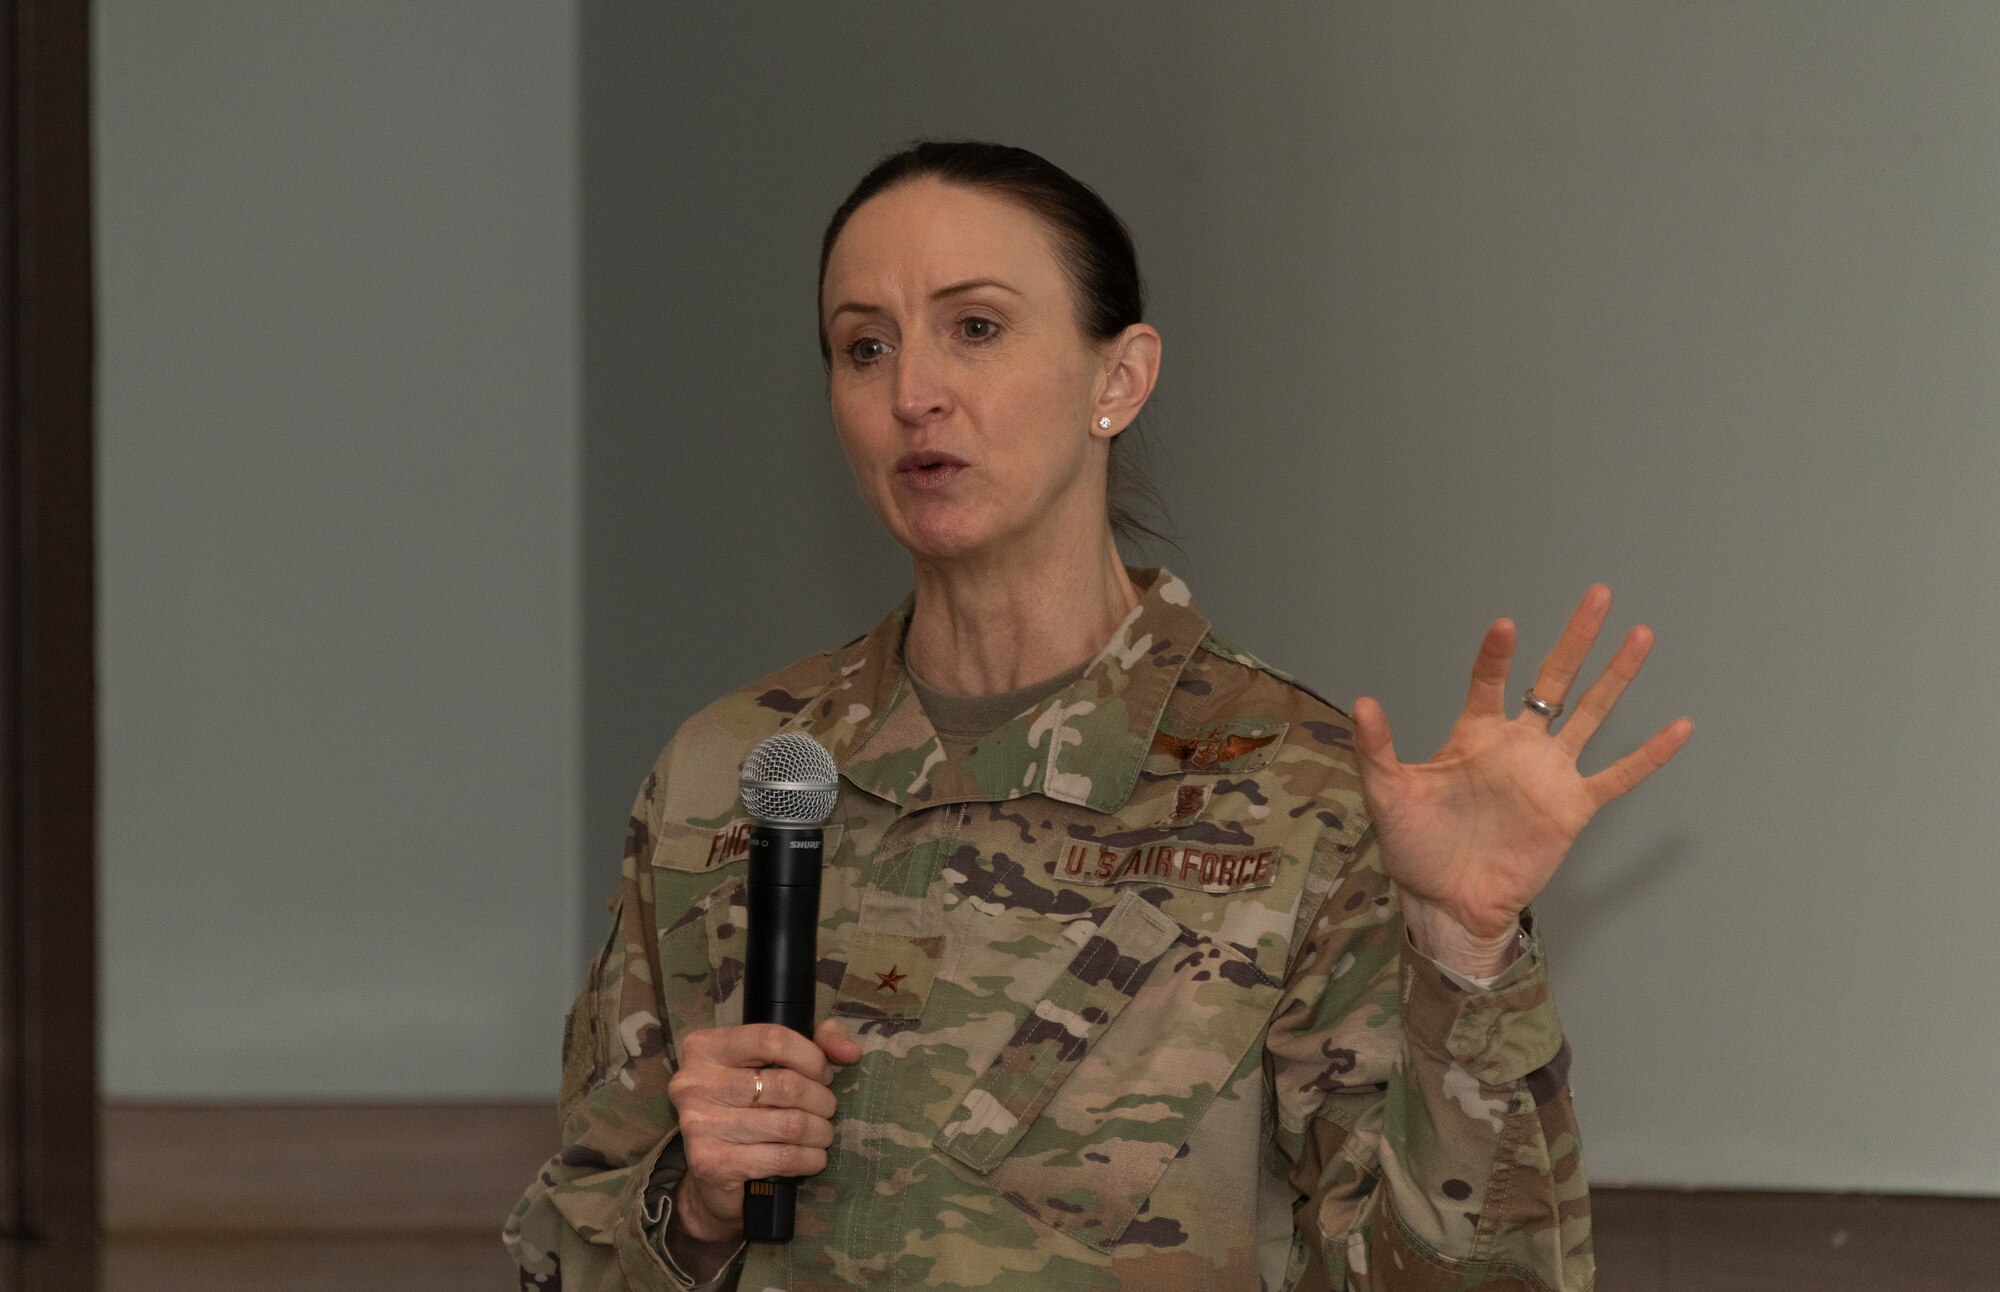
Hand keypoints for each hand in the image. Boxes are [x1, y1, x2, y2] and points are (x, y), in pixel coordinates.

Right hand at [666, 1017, 861, 1242]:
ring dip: (819, 1132)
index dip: (811, 1056)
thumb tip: (850, 1051)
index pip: (772, 1039)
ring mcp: (699, 1125)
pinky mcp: (710, 1164)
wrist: (710, 1172)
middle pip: (786, 1085)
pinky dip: (809, 1159)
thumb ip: (818, 1041)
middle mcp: (694, 1083)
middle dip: (821, 1100)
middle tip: (826, 1109)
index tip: (823, 1074)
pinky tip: (812, 1158)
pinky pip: (781, 1158)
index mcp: (707, 1047)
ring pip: (789, 1124)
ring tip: (822, 1134)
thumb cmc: (748, 1106)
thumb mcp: (777, 1061)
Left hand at [1352, 584, 1692, 970]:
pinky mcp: (1571, 807)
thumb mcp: (1387, 794)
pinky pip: (1618, 776)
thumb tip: (1362, 703)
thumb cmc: (1414, 848)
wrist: (1446, 902)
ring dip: (1616, 676)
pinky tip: (1679, 727)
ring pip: (1591, 714)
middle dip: (1575, 638)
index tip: (1505, 625)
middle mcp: (1517, 746)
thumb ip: (1377, 748)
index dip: (1497, 656)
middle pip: (1553, 680)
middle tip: (1597, 595)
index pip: (1490, 683)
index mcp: (1474, 736)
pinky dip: (1649, 755)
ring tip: (1641, 635)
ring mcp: (1548, 774)